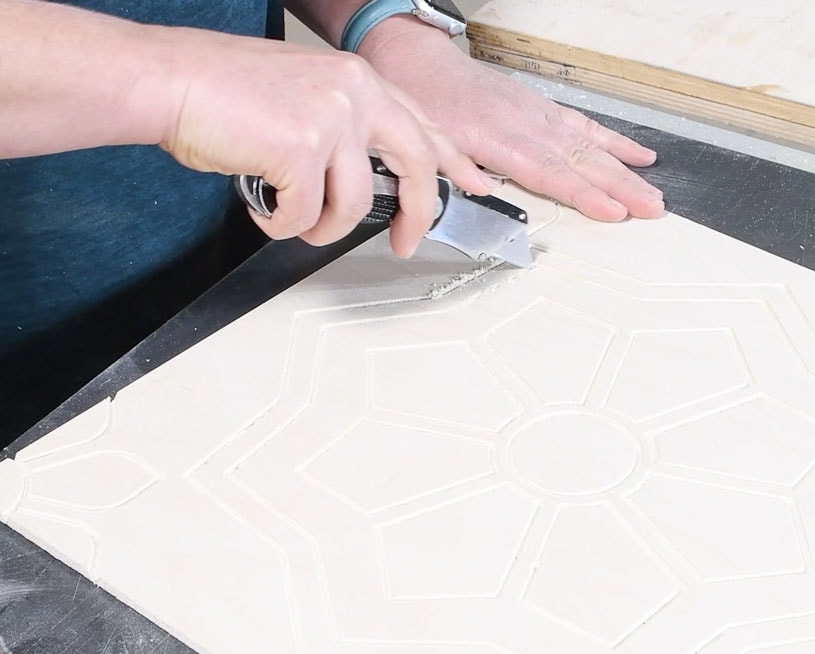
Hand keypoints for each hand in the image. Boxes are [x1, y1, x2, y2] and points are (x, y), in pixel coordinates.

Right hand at [153, 28, 494, 255]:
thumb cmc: (222, 90)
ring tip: (295, 220)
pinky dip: (283, 224)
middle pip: (418, 165)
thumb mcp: (306, 93)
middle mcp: (354, 93)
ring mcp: (331, 120)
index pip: (424, 124)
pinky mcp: (302, 150)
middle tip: (407, 243)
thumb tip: (370, 177)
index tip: (475, 184)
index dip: (454, 160)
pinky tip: (264, 207)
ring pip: (357, 203)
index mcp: (358, 79)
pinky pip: (307, 215)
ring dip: (323, 227)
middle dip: (420, 214)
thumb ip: (347, 126)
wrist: (169, 79)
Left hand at [358, 19, 663, 222]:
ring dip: (627, 173)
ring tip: (654, 193)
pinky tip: (640, 157)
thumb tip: (479, 190)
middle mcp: (530, 126)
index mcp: (502, 139)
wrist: (421, 64)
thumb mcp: (429, 140)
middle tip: (652, 208)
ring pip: (594, 147)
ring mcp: (543, 117)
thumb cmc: (426, 102)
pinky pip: (588, 128)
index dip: (585, 195)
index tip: (613, 211)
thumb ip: (455, 167)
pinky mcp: (546, 110)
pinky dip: (617, 143)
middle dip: (622, 189)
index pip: (553, 175)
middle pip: (585, 163)